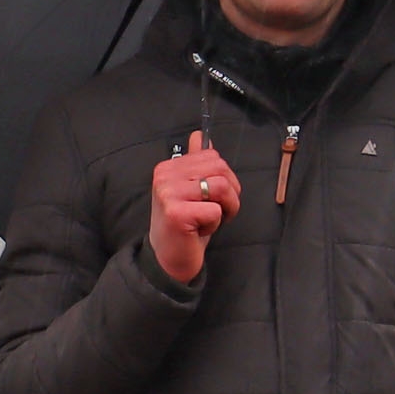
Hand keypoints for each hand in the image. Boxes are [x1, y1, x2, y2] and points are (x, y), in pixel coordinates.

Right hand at [147, 134, 240, 282]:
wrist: (169, 258)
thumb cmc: (185, 224)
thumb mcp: (190, 189)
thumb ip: (195, 163)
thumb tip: (199, 135)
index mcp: (168, 167)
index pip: (213, 156)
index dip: (224, 178)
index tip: (212, 197)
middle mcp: (165, 176)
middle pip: (220, 169)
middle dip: (229, 193)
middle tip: (216, 210)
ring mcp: (169, 194)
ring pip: (221, 187)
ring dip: (225, 209)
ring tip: (209, 219)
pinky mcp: (176, 213)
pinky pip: (215, 211)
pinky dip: (215, 224)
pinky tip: (198, 230)